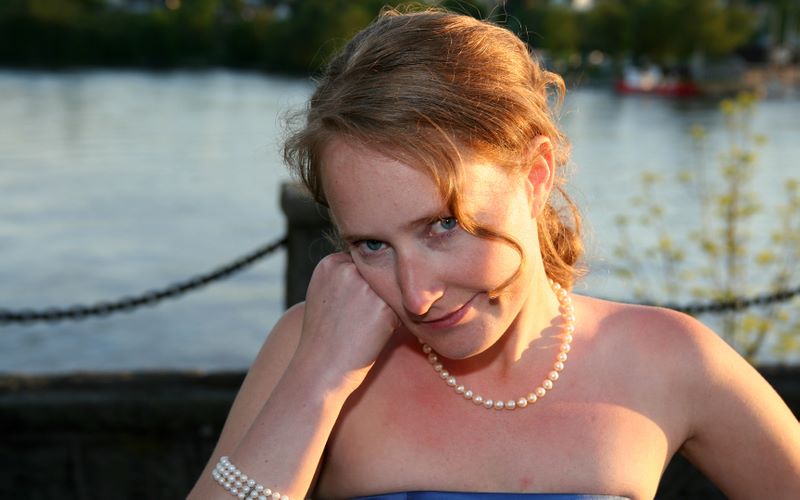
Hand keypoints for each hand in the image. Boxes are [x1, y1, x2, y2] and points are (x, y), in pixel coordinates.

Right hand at [294, 252, 399, 392]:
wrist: (321, 368)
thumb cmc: (323, 336)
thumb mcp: (322, 294)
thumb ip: (343, 275)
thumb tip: (372, 267)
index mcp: (330, 263)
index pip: (361, 264)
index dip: (360, 286)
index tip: (350, 306)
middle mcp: (348, 269)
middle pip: (377, 275)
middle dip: (374, 295)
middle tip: (358, 319)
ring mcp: (366, 287)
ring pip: (390, 290)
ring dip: (385, 307)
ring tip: (364, 327)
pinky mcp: (383, 307)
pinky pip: (399, 308)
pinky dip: (392, 323)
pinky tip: (373, 335)